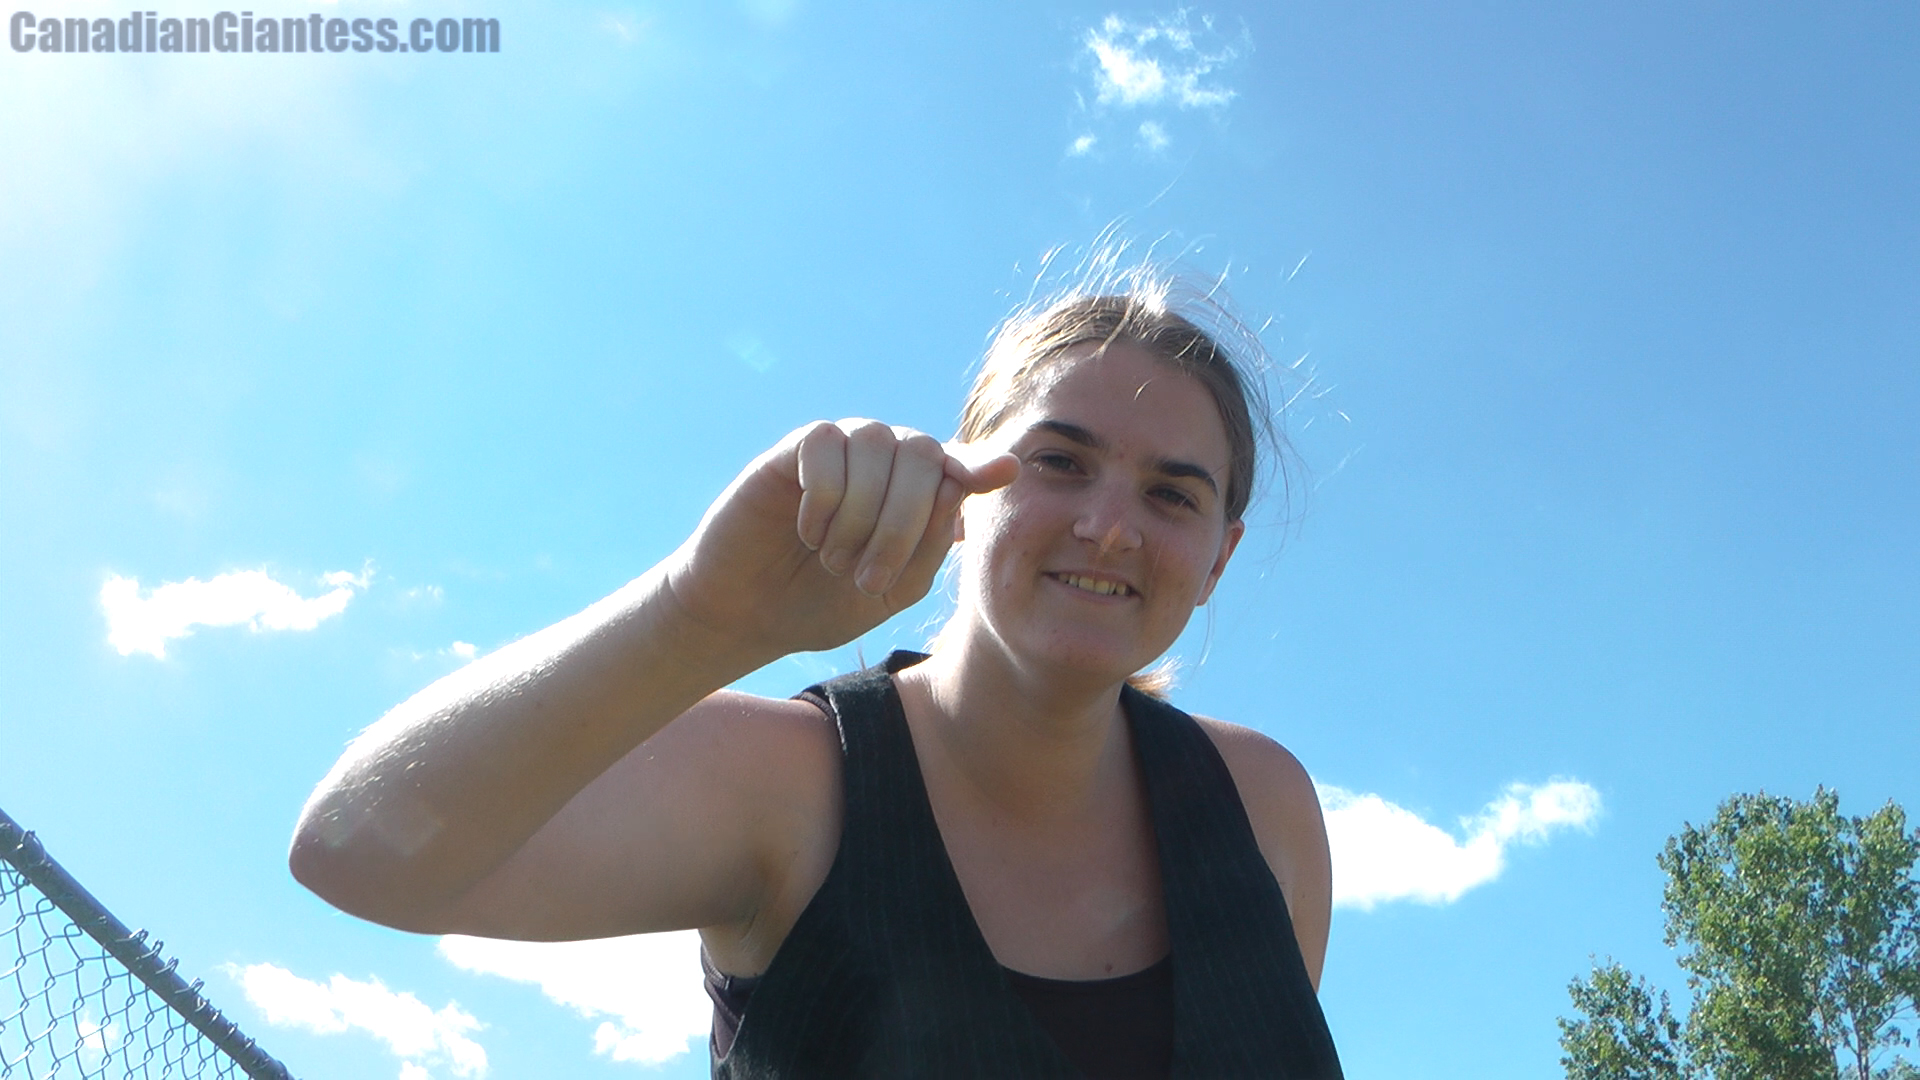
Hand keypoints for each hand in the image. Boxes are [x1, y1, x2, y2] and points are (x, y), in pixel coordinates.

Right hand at [664, 420, 1017, 658]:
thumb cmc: (824, 601)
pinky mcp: (792, 450)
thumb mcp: (894, 587)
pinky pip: (825, 443)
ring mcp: (838, 450)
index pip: (956, 462)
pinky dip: (825, 495)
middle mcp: (882, 461)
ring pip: (875, 444)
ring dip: (862, 514)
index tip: (1007, 471)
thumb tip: (961, 486)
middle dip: (906, 520)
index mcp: (915, 491)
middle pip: (922, 452)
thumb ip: (933, 542)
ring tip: (835, 560)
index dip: (980, 462)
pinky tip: (809, 530)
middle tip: (870, 578)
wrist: (749, 615)